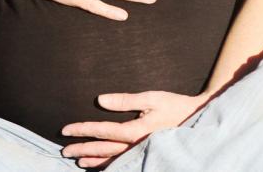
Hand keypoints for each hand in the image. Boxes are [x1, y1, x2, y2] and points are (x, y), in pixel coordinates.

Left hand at [60, 90, 212, 167]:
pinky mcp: (146, 155)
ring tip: (79, 161)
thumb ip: (126, 100)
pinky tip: (102, 166)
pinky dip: (110, 166)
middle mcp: (135, 146)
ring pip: (111, 161)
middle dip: (81, 149)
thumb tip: (101, 100)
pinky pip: (123, 164)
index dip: (82, 130)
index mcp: (134, 130)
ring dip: (93, 161)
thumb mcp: (152, 98)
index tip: (66, 130)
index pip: (101, 131)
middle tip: (65, 150)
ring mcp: (141, 153)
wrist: (198, 119)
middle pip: (102, 150)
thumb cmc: (175, 106)